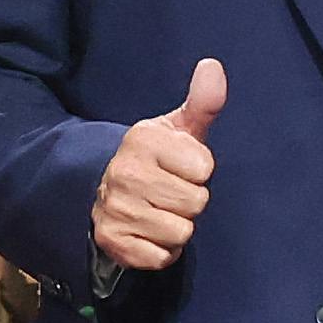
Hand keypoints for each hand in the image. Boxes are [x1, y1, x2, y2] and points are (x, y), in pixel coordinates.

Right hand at [93, 60, 227, 274]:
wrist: (109, 191)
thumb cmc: (159, 159)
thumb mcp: (180, 129)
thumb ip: (202, 102)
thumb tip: (213, 66)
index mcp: (143, 139)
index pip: (204, 169)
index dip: (199, 170)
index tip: (181, 166)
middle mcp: (124, 172)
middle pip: (195, 202)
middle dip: (189, 200)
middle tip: (170, 191)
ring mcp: (115, 208)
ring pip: (181, 232)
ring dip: (177, 227)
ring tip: (159, 211)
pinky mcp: (113, 241)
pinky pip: (162, 257)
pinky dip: (161, 250)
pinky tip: (149, 233)